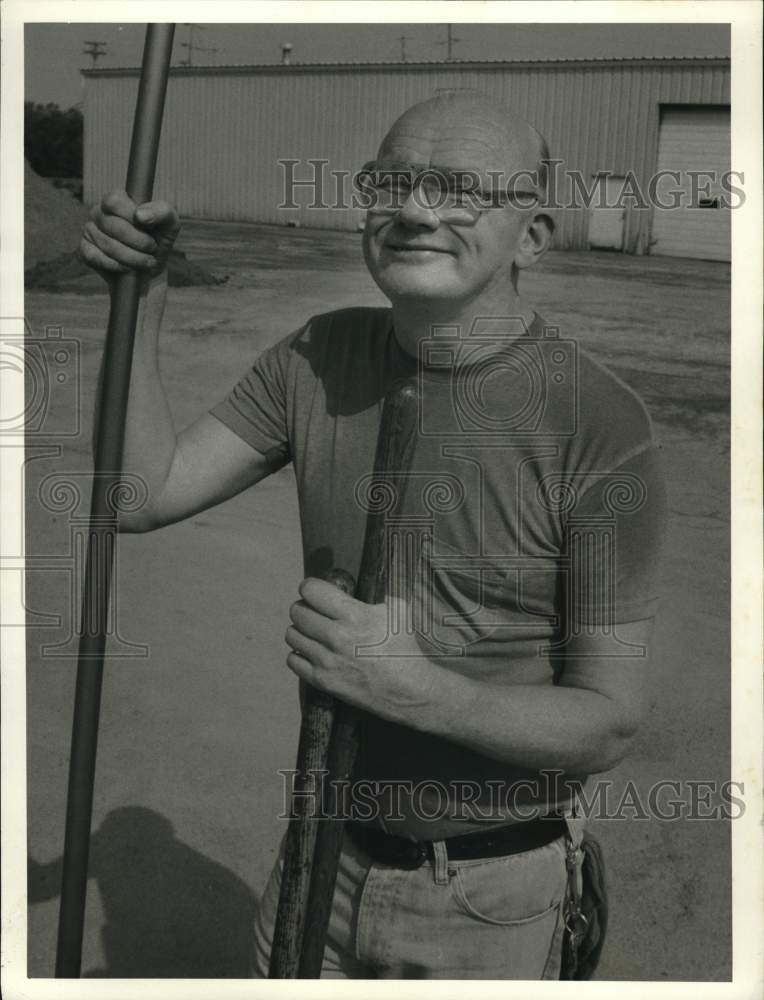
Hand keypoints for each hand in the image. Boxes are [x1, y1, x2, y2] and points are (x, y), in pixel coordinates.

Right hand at [79, 188, 179, 288]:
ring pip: (108, 245)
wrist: (150, 269)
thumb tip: (140, 215)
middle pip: (113, 225)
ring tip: (146, 261)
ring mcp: (89, 231)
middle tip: (152, 249)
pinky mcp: (85, 251)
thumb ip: (162, 212)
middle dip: (139, 242)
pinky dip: (117, 266)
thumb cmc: (159, 241)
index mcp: (116, 200)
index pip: (113, 201)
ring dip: (133, 258)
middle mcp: (99, 212)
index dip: (131, 216)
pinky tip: (129, 268)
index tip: (148, 228)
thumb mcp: (170, 224)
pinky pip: (97, 258)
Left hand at [285, 577, 437, 721]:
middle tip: (313, 611)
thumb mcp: (398, 610)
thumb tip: (355, 587)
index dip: (311, 588)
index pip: (311, 590)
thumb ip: (374, 596)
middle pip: (297, 611)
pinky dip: (299, 654)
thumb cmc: (407, 648)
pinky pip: (293, 661)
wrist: (410, 689)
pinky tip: (312, 652)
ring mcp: (327, 660)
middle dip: (303, 607)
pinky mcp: (323, 681)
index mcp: (355, 615)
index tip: (315, 591)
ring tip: (312, 632)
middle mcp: (337, 636)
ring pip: (292, 635)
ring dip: (300, 630)